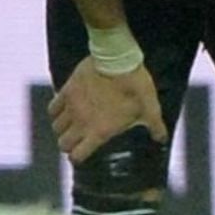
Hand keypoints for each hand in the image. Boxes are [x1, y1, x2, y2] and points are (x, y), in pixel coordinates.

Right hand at [50, 57, 166, 160]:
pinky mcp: (66, 90)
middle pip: (62, 144)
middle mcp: (81, 122)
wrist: (117, 58)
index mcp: (99, 131)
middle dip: (68, 144)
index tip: (82, 153)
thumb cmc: (134, 84)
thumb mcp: (149, 106)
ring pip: (56, 127)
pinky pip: (52, 107)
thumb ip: (154, 125)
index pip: (77, 155)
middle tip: (77, 139)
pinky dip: (56, 111)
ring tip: (71, 124)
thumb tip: (161, 138)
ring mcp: (71, 107)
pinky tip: (64, 108)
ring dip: (62, 128)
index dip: (77, 157)